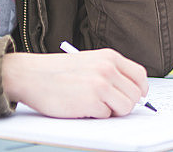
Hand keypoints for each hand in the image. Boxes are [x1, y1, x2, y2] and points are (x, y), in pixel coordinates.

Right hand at [1, 49, 147, 117]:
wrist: (31, 75)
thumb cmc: (58, 71)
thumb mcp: (91, 61)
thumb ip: (111, 71)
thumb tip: (132, 90)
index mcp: (110, 57)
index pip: (140, 75)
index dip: (141, 89)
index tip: (137, 96)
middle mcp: (108, 69)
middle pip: (135, 94)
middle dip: (126, 103)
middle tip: (112, 105)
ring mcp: (100, 86)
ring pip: (125, 107)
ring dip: (114, 111)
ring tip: (97, 106)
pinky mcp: (90, 102)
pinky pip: (106, 115)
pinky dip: (96, 115)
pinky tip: (82, 107)